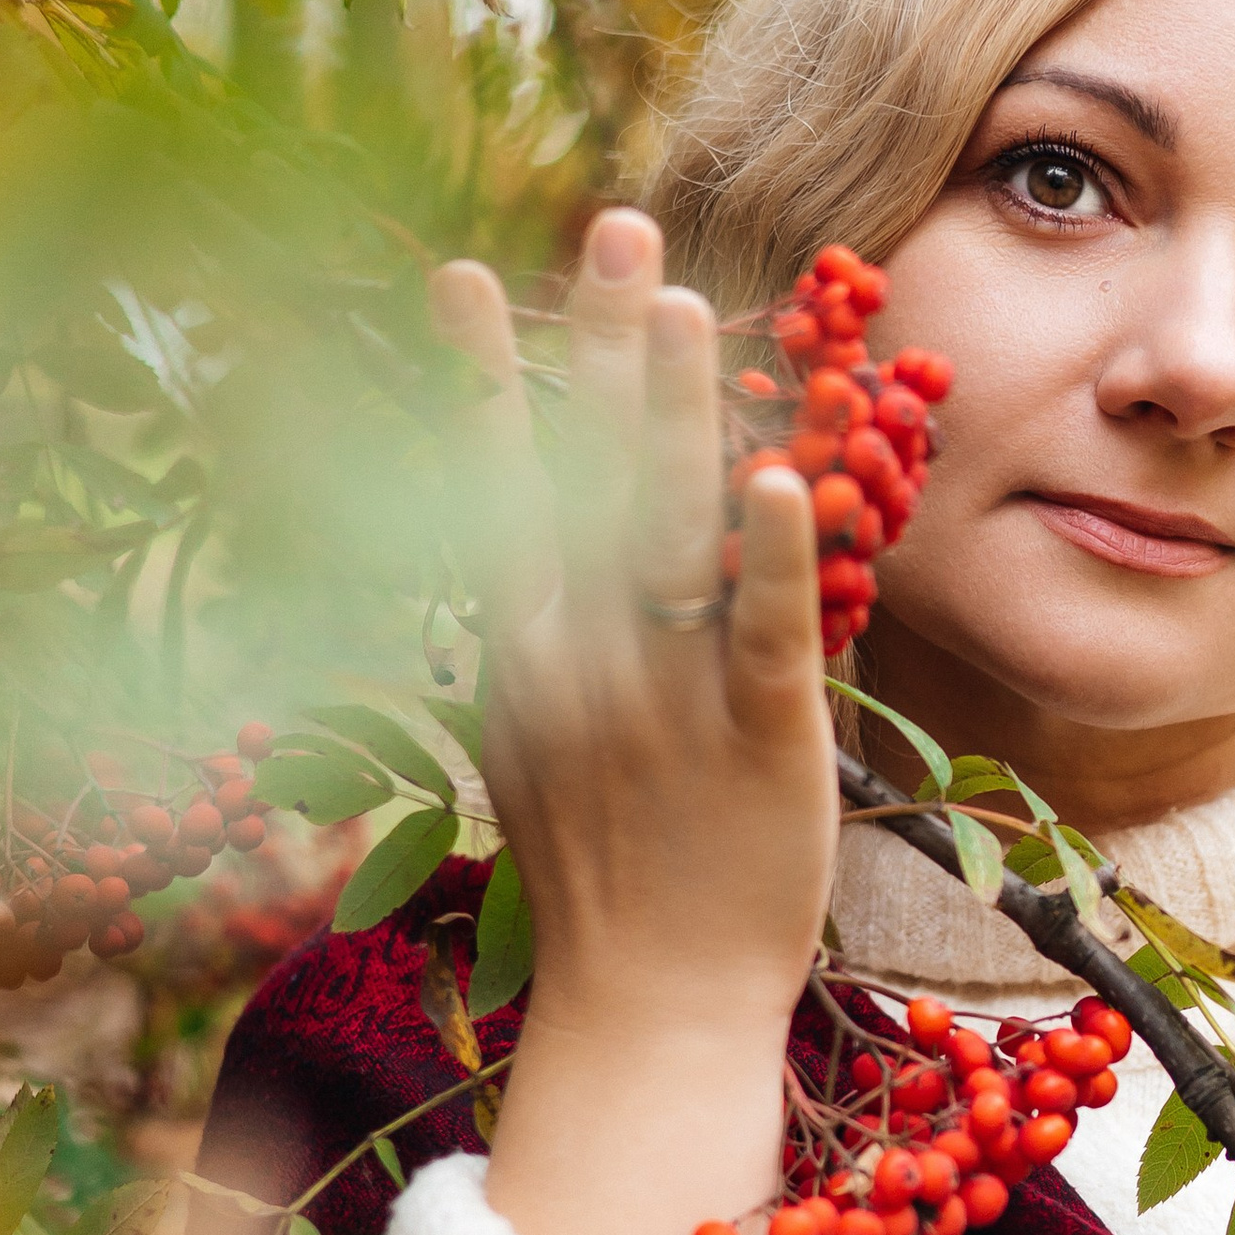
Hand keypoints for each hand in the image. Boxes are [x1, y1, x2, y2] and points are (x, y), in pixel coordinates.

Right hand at [433, 207, 839, 1234]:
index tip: (461, 273)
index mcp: (527, 653)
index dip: (485, 379)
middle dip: (597, 350)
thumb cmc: (610, 874)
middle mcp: (585, 659)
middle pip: (584, 476)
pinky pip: (760, 634)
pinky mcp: (764, 741)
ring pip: (669, 532)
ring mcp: (669, 697)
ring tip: (684, 304)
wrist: (651, 1006)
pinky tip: (773, 474)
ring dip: (673, 414)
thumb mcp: (541, 737)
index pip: (499, 488)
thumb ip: (548, 631)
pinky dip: (765, 557)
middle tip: (620, 227)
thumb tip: (539, 532)